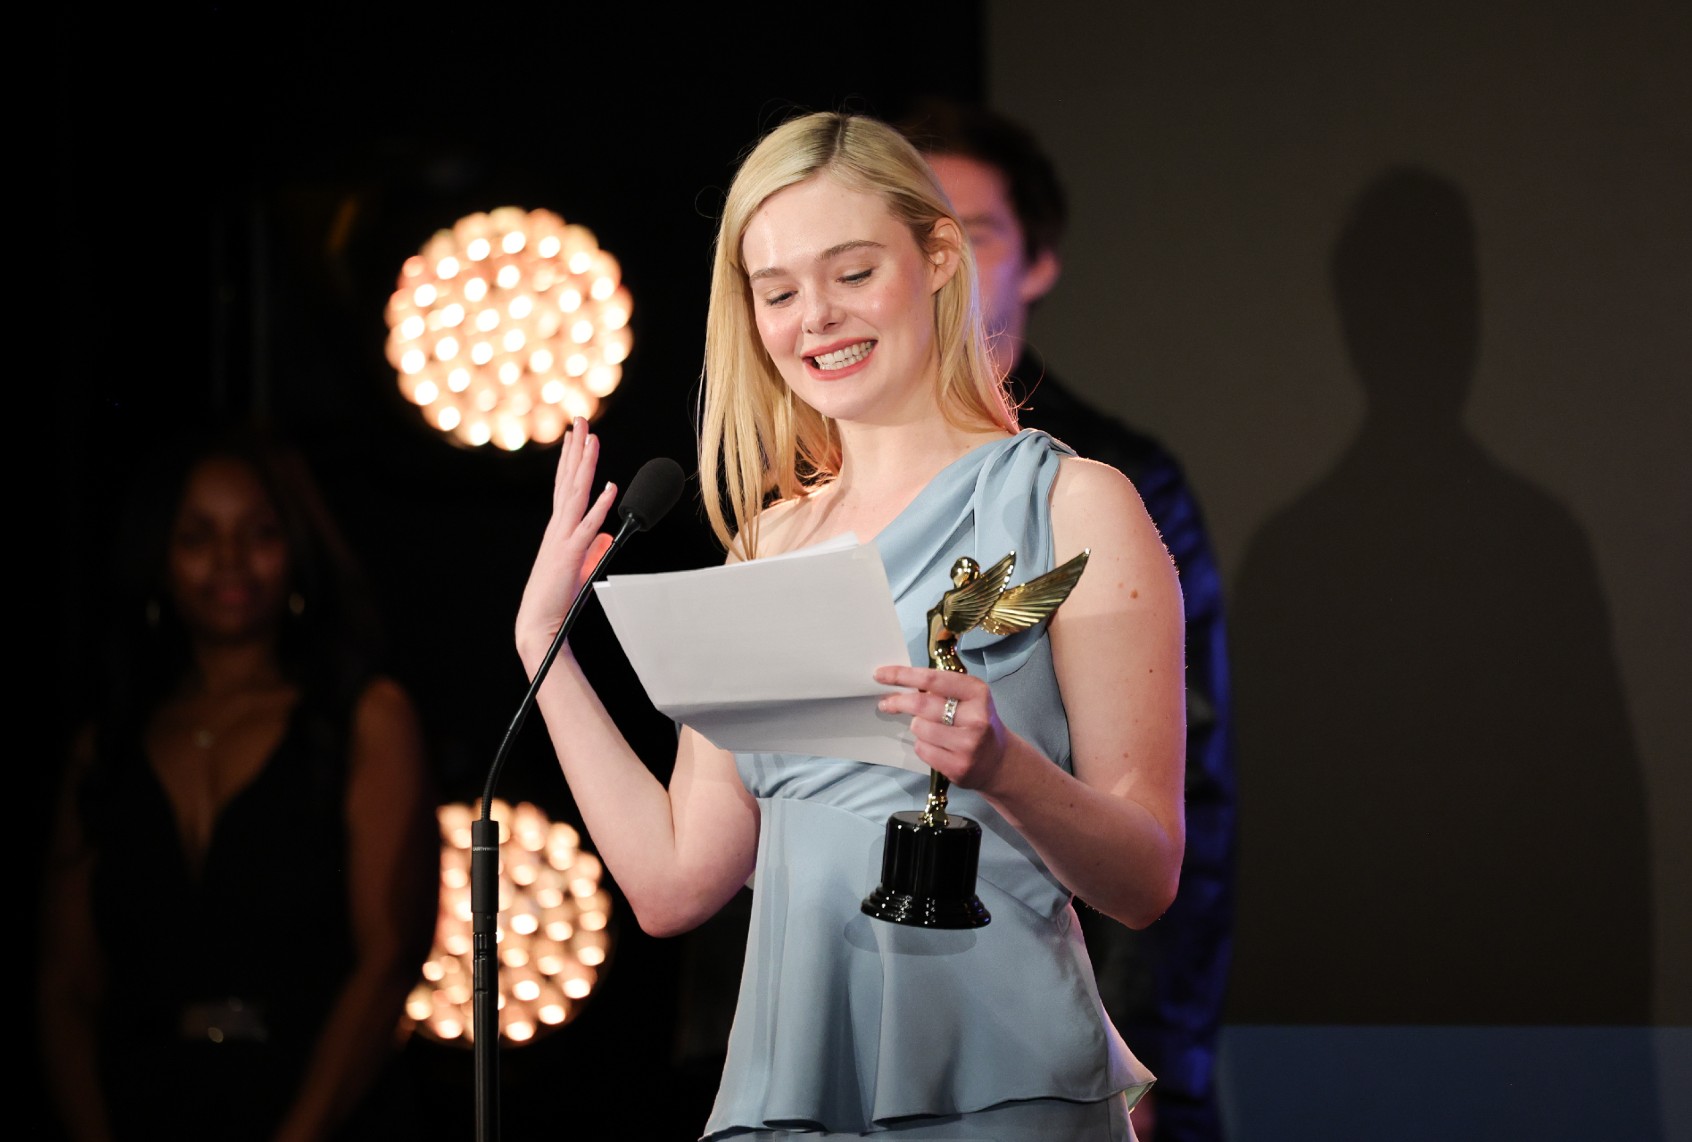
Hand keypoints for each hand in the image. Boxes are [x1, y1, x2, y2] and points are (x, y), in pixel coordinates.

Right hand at [515, 417, 616, 667]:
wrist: (539, 623)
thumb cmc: (556, 598)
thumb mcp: (580, 568)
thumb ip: (592, 548)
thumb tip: (608, 534)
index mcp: (559, 529)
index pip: (566, 485)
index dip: (572, 459)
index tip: (576, 434)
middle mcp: (558, 527)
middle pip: (568, 480)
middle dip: (576, 449)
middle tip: (580, 420)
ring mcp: (563, 539)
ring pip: (576, 494)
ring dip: (585, 466)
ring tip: (592, 440)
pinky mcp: (570, 555)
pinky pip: (587, 526)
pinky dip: (599, 507)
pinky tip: (610, 488)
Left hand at [873, 665, 1008, 790]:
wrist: (999, 762)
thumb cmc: (976, 723)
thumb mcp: (969, 698)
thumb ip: (942, 689)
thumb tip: (900, 684)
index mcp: (977, 692)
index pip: (932, 679)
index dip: (902, 675)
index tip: (880, 674)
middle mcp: (975, 717)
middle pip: (921, 704)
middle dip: (898, 702)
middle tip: (886, 703)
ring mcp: (967, 745)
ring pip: (919, 728)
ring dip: (917, 727)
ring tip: (931, 730)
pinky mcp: (958, 767)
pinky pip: (922, 749)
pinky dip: (923, 745)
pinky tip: (937, 746)